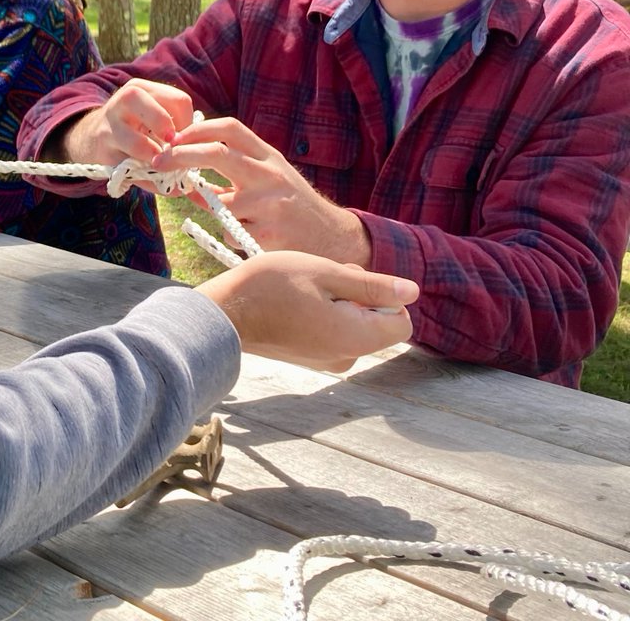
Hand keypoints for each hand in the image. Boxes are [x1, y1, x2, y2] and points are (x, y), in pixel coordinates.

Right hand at [53, 78, 197, 166]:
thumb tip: (196, 160)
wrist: (93, 136)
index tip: (184, 139)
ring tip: (160, 164)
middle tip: (173, 148)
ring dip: (155, 161)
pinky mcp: (103, 152)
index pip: (179, 101)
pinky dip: (145, 179)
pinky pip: (129, 169)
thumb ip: (174, 129)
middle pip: (158, 114)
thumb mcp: (150, 116)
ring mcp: (110, 126)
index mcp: (142, 88)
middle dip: (171, 137)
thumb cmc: (133, 127)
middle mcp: (124, 100)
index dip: (188, 125)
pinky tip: (149, 177)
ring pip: (138, 145)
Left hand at [154, 115, 370, 264]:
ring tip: (244, 221)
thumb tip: (190, 181)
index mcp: (267, 156)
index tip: (173, 137)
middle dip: (181, 155)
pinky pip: (231, 234)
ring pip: (220, 205)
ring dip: (219, 215)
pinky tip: (257, 237)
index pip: (230, 129)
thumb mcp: (269, 178)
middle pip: (217, 153)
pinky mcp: (269, 233)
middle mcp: (269, 174)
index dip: (198, 129)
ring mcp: (270, 203)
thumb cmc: (292, 205)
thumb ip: (233, 175)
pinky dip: (234, 236)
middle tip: (158, 162)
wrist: (332, 237)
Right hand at [197, 250, 417, 371]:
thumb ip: (371, 284)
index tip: (349, 279)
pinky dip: (321, 315)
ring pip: (352, 326)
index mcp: (356, 337)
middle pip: (375, 323)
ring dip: (337, 303)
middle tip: (320, 277)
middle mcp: (347, 357)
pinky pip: (332, 334)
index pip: (401, 322)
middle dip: (357, 296)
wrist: (223, 314)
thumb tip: (412, 292)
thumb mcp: (324, 273)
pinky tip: (293, 303)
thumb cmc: (271, 287)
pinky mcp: (309, 358)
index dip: (383, 295)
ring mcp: (326, 361)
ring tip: (302, 288)